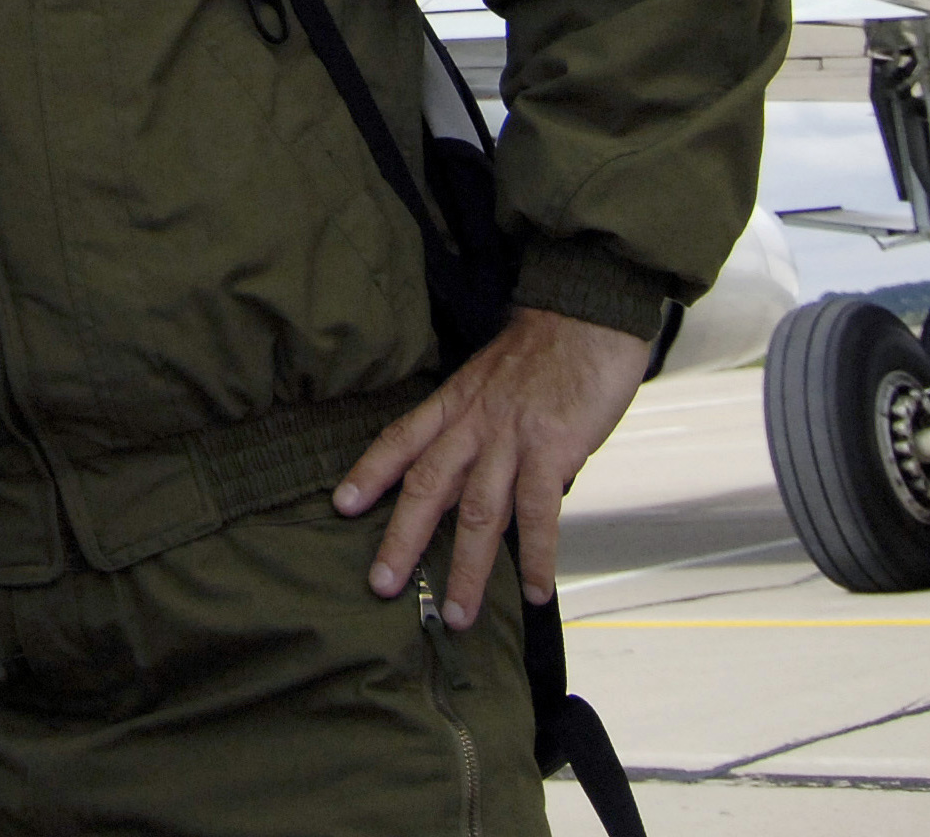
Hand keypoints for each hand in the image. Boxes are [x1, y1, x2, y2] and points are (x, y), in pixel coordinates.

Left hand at [334, 306, 649, 628]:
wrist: (587, 315)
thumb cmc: (545, 350)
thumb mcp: (492, 379)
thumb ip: (479, 425)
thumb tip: (475, 473)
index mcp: (455, 403)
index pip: (400, 439)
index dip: (370, 472)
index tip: (342, 505)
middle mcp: (474, 424)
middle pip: (428, 487)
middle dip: (402, 539)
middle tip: (381, 585)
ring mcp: (512, 438)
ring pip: (478, 512)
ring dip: (468, 568)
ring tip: (457, 615)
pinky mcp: (552, 449)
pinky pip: (539, 512)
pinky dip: (537, 555)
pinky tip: (536, 590)